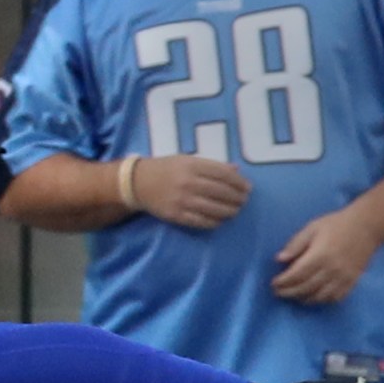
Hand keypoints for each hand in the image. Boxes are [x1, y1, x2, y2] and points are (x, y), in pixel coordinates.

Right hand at [131, 153, 249, 229]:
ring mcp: (182, 200)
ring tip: (234, 211)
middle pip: (222, 192)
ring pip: (215, 209)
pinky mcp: (176, 215)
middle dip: (237, 198)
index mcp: (191, 166)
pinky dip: (214, 222)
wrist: (136, 183)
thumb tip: (236, 171)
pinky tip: (219, 220)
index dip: (239, 182)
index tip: (247, 187)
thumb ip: (211, 165)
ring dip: (229, 211)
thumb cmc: (165, 169)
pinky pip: (201, 222)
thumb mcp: (187, 160)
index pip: (224, 174)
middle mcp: (188, 182)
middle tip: (243, 200)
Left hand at [272, 204, 383, 304]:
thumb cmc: (335, 225)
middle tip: (278, 293)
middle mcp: (332, 269)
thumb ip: (295, 245)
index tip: (273, 284)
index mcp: (319, 255)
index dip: (283, 282)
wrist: (366, 227)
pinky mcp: (353, 280)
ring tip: (294, 297)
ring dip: (305, 298)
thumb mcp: (311, 229)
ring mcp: (344, 277)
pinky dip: (324, 300)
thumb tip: (279, 259)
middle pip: (306, 287)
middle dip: (289, 292)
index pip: (297, 274)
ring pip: (321, 295)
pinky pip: (337, 297)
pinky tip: (314, 297)